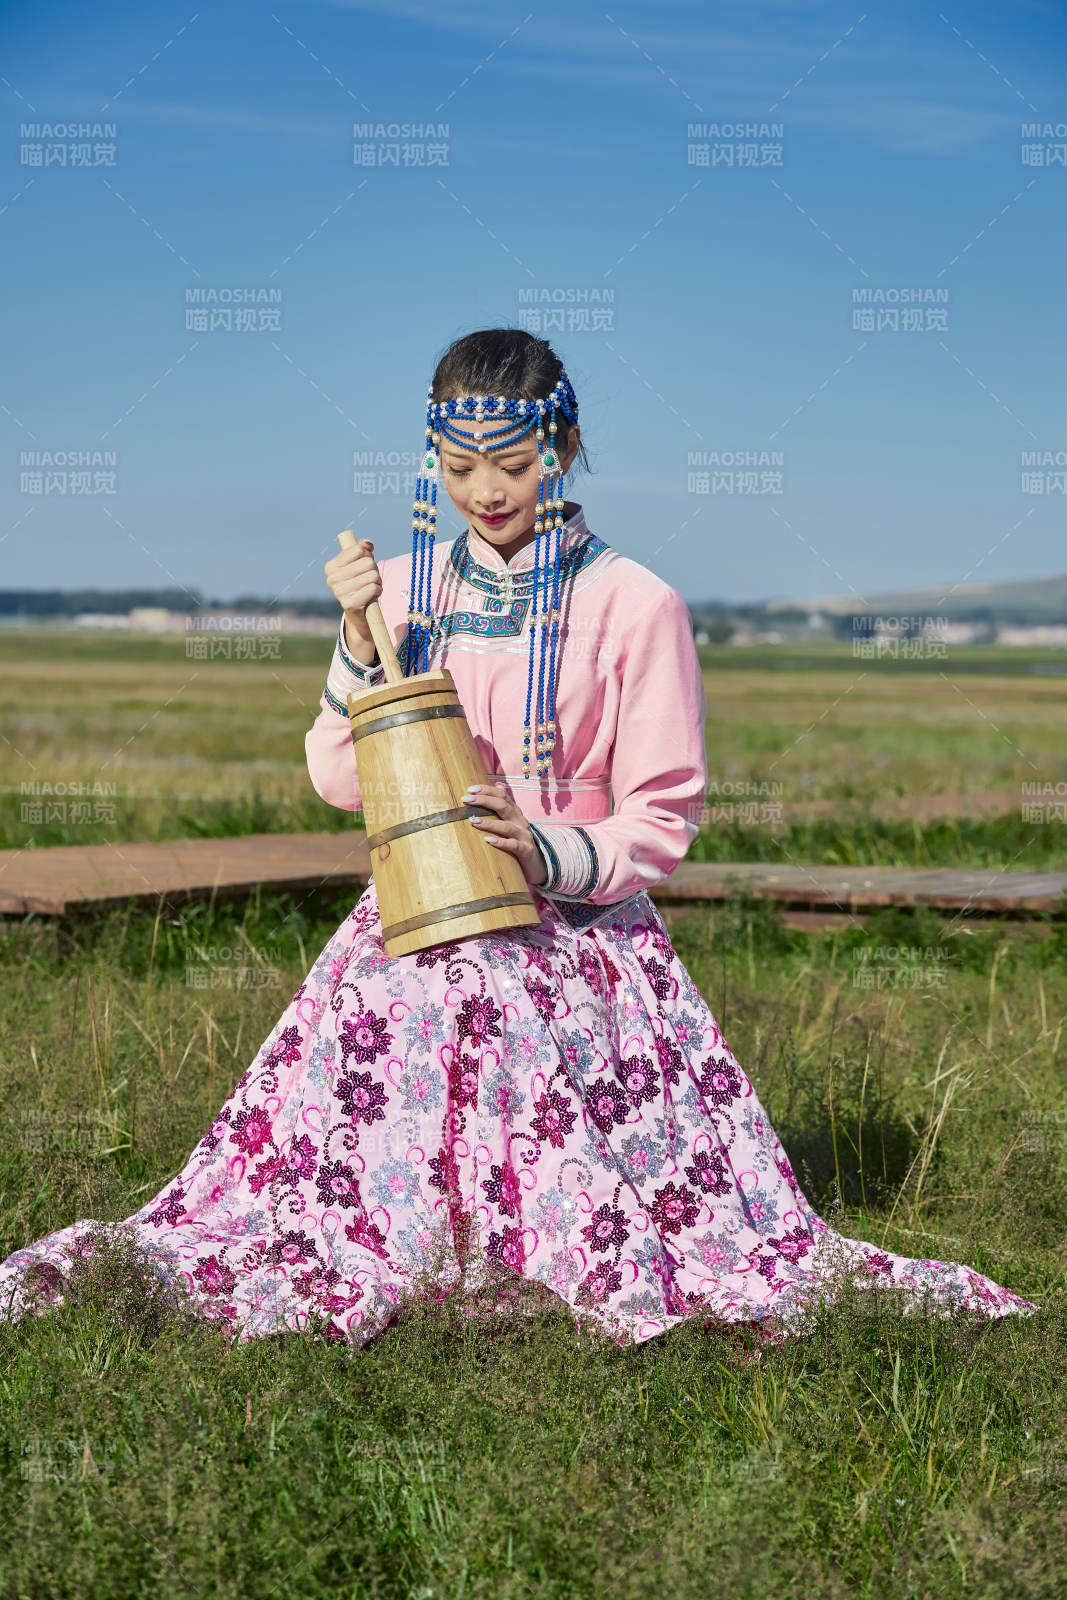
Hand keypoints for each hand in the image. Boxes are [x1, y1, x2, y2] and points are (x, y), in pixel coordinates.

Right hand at [324, 537, 381, 654]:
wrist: (359, 612)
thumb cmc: (360, 583)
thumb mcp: (359, 564)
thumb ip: (363, 550)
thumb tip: (367, 543)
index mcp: (331, 566)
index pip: (358, 549)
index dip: (367, 555)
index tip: (365, 563)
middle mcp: (331, 579)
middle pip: (367, 563)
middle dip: (374, 569)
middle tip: (371, 577)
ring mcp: (339, 592)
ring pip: (372, 576)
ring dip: (377, 581)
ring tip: (372, 586)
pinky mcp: (349, 604)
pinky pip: (372, 588)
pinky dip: (378, 590)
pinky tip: (374, 594)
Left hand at [459, 780, 547, 886]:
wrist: (538, 862)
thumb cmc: (519, 839)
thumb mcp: (512, 820)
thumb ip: (504, 804)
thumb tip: (498, 784)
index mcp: (515, 812)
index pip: (502, 795)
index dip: (487, 790)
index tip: (470, 789)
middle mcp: (520, 821)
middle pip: (503, 806)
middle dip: (484, 801)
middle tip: (467, 799)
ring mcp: (524, 835)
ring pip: (507, 826)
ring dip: (489, 823)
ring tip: (473, 820)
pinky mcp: (526, 850)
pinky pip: (513, 845)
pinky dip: (501, 842)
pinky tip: (488, 840)